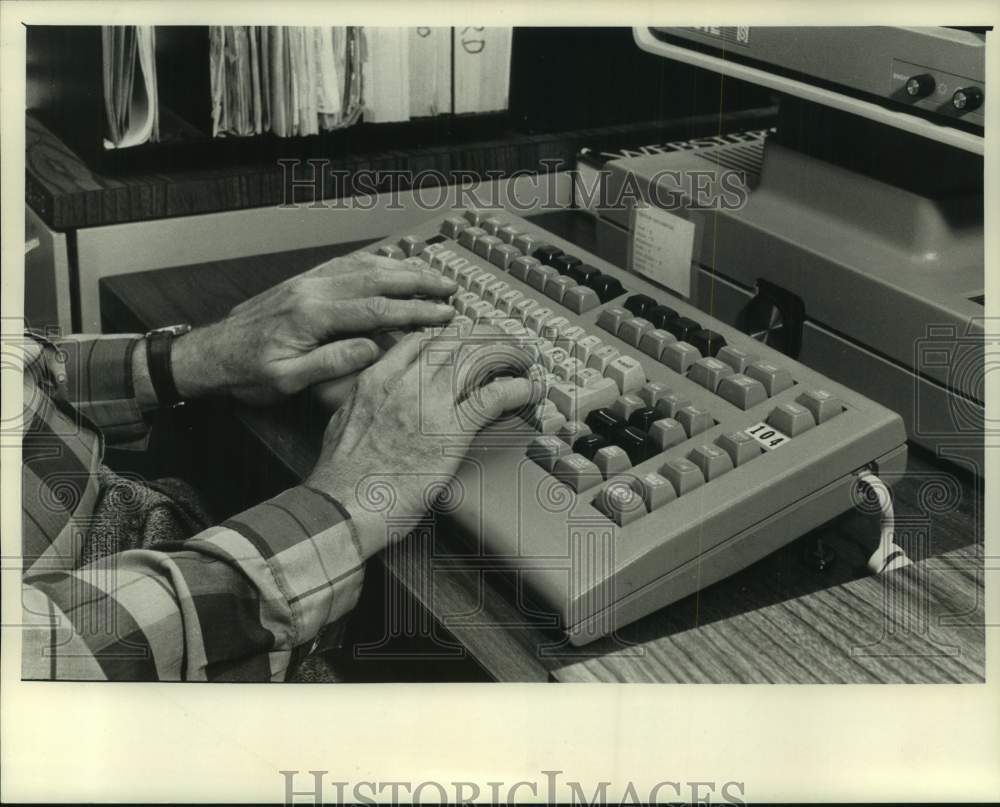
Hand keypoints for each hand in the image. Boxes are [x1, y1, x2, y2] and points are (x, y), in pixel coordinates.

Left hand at [169, 253, 457, 404]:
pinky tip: (389, 264)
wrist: (210, 354)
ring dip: (400, 268)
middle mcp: (311, 290)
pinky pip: (343, 264)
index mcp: (311, 316)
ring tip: (430, 272)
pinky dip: (372, 262)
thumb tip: (373, 348)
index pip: (376, 309)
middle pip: (376, 279)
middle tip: (449, 286)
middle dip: (418, 281)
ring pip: (362, 266)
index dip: (415, 310)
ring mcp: (306, 281)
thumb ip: (331, 363)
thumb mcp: (287, 381)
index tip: (443, 314)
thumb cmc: (246, 374)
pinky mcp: (301, 282)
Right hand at [305, 323, 540, 558]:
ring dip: (505, 355)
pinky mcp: (452, 431)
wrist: (344, 505)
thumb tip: (368, 401)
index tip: (462, 341)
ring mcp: (430, 404)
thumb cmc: (341, 478)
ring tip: (521, 359)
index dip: (448, 337)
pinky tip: (529, 389)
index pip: (420, 340)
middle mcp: (405, 383)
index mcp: (377, 380)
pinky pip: (493, 397)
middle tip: (502, 343)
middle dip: (484, 337)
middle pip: (454, 341)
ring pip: (477, 358)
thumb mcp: (341, 424)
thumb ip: (360, 404)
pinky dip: (516, 389)